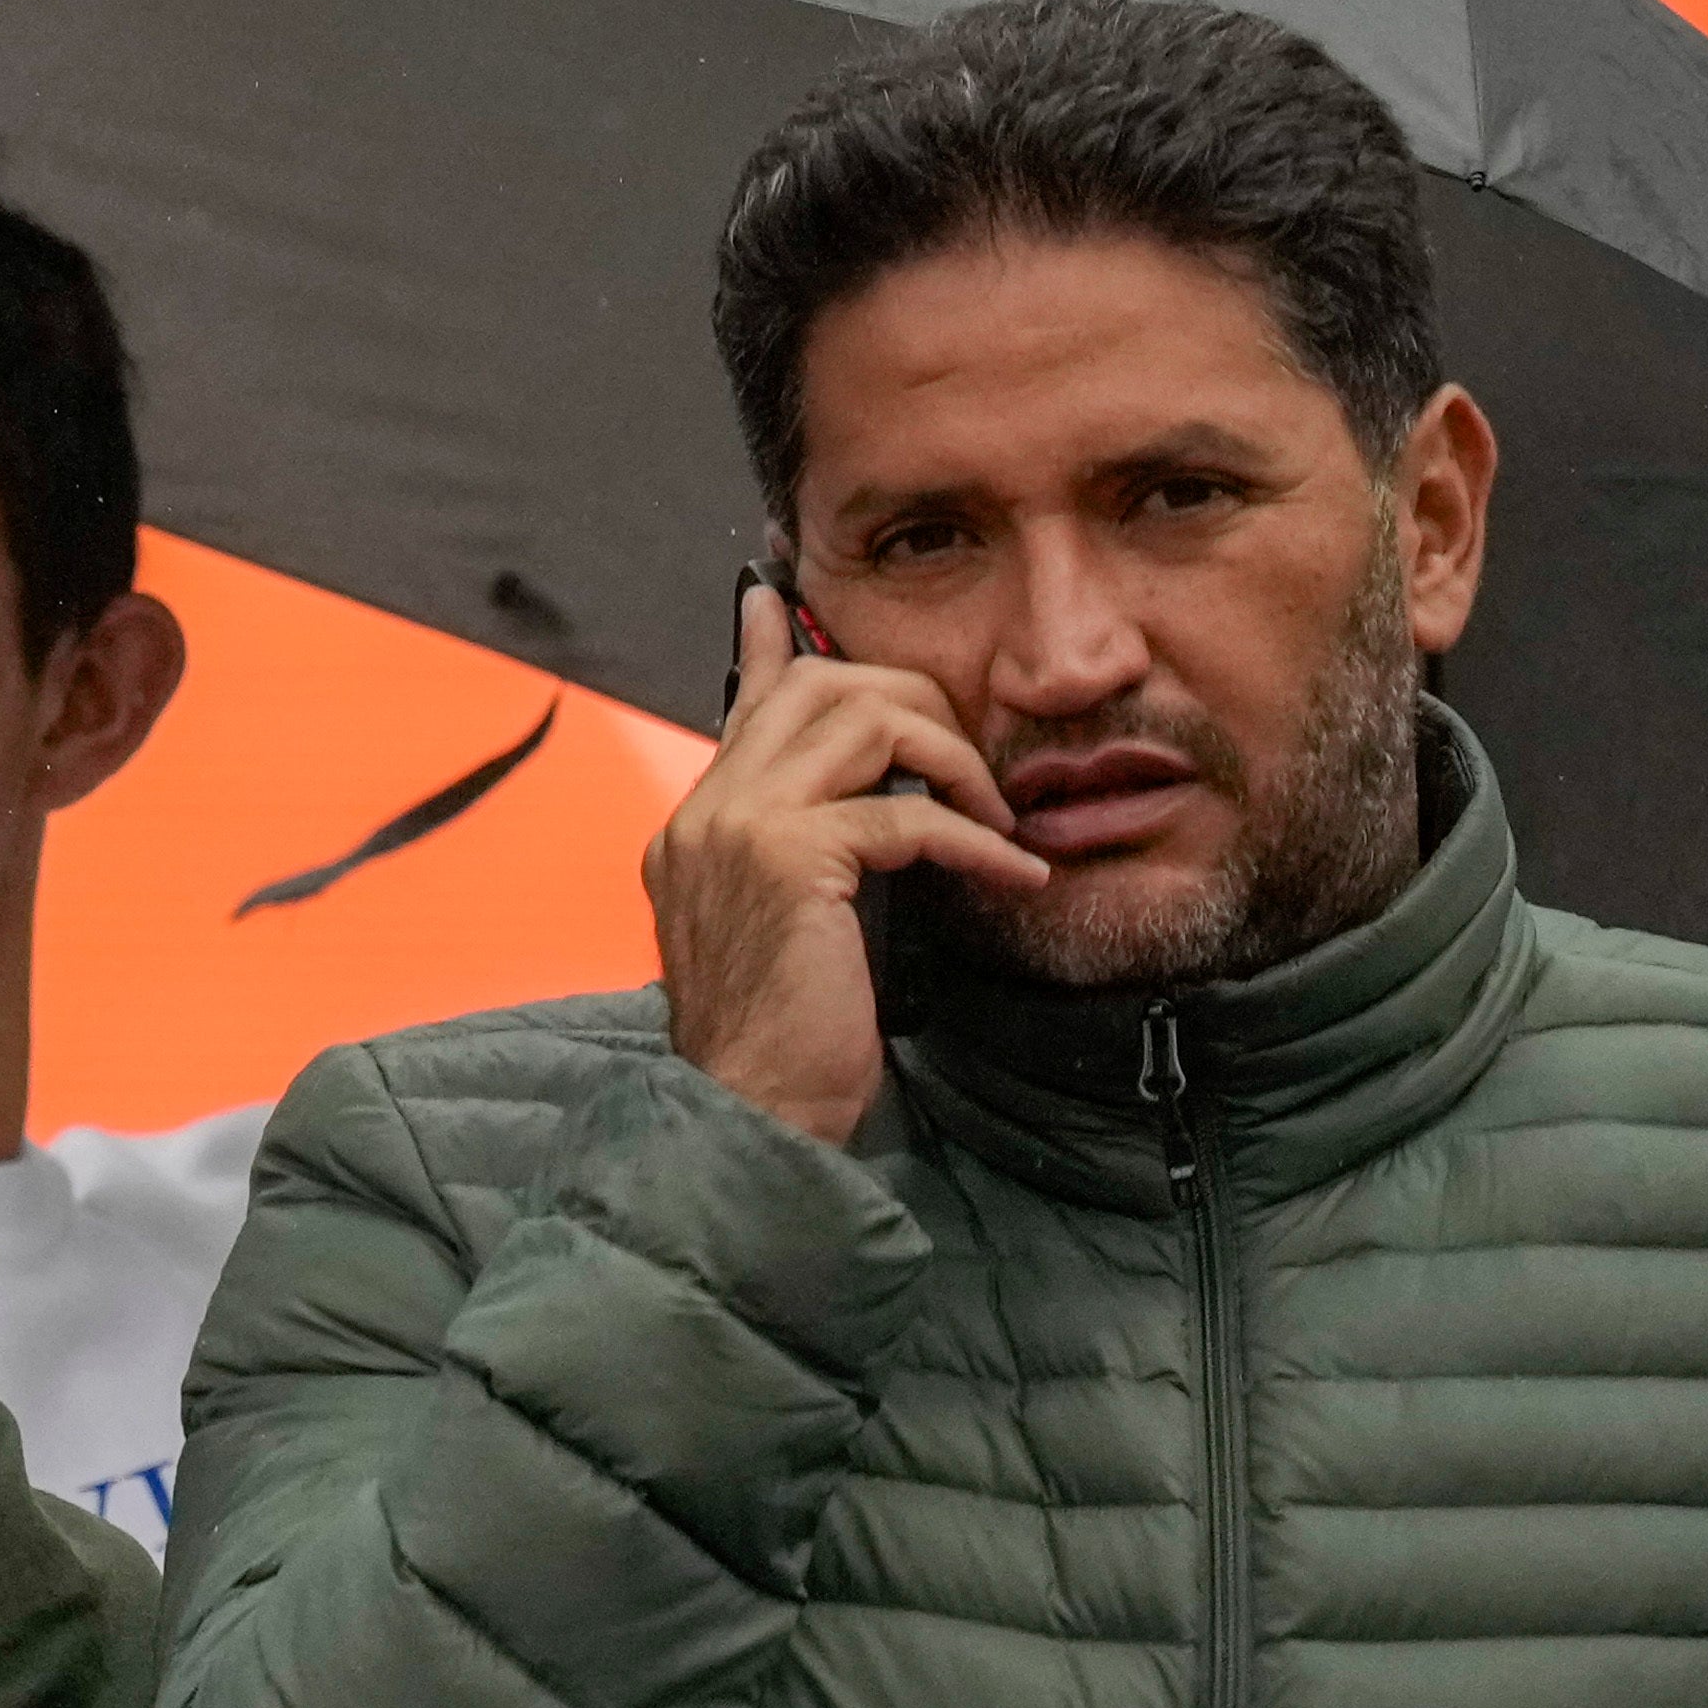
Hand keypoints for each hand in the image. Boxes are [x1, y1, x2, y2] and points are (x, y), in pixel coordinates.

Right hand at [647, 581, 1041, 1148]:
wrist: (749, 1110)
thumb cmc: (783, 1038)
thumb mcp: (788, 927)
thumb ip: (811, 856)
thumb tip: (869, 814)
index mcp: (696, 824)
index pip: (747, 704)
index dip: (777, 645)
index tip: (781, 598)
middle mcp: (704, 811)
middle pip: (820, 686)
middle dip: (918, 705)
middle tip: (973, 769)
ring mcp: (737, 829)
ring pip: (864, 721)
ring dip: (953, 759)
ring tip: (994, 817)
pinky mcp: (788, 861)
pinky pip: (905, 813)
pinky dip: (975, 840)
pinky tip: (1011, 875)